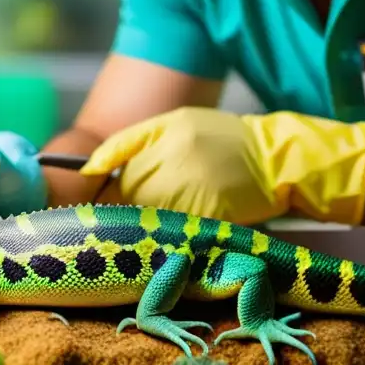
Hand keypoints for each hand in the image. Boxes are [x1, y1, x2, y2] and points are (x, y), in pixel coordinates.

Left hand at [79, 107, 364, 225]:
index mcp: (166, 136)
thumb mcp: (172, 123)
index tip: (103, 213)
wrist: (276, 158)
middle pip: (132, 201)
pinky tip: (172, 240)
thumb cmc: (220, 137)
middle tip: (125, 228)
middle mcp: (179, 162)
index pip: (120, 177)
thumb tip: (87, 169)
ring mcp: (197, 191)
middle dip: (126, 216)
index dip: (109, 199)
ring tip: (148, 235)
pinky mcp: (214, 216)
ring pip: (153, 221)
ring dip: (146, 231)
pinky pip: (179, 235)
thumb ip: (127, 142)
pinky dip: (171, 241)